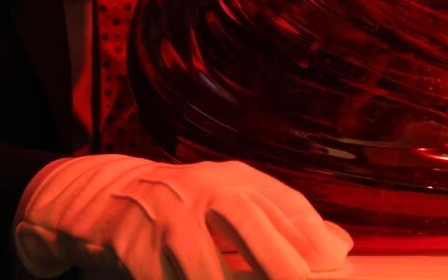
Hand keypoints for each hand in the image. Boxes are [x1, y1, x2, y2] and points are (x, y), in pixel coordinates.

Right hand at [13, 154, 352, 279]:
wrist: (105, 198)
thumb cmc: (188, 206)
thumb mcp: (236, 200)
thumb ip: (286, 221)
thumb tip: (343, 247)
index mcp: (235, 179)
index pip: (280, 202)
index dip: (309, 234)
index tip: (338, 261)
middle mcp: (201, 191)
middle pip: (244, 221)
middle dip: (276, 259)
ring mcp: (165, 221)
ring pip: (203, 268)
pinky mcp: (134, 252)